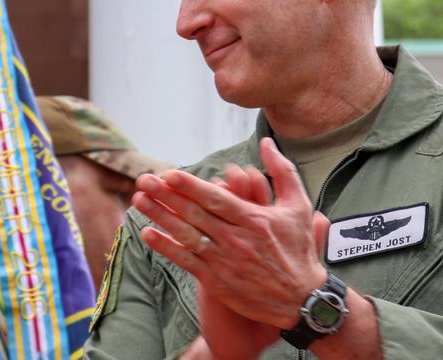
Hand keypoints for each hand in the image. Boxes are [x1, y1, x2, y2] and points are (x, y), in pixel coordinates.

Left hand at [133, 138, 329, 330]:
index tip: (169, 174)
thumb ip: (281, 171)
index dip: (190, 186)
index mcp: (254, 219)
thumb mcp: (299, 205)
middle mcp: (236, 239)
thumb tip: (267, 142)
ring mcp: (224, 260)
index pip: (216, 198)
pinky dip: (165, 247)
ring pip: (186, 234)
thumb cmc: (300, 248)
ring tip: (139, 200)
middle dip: (167, 196)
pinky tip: (147, 233)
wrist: (302, 300)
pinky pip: (186, 260)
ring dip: (160, 217)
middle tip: (144, 180)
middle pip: (195, 213)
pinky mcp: (217, 280)